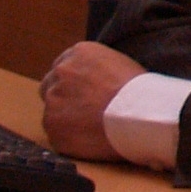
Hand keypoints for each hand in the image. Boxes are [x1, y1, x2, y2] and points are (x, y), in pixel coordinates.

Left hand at [38, 41, 144, 159]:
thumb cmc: (140, 91)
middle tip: (84, 111)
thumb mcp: (120, 64)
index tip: (83, 93)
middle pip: (50, 86)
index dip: (73, 82)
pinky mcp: (52, 126)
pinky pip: (57, 134)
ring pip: (53, 111)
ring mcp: (53, 99)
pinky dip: (70, 138)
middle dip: (63, 97)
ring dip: (67, 119)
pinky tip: (90, 138)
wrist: (140, 115)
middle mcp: (61, 72)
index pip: (63, 66)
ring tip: (93, 127)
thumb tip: (91, 82)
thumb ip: (96, 69)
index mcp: (79, 53)